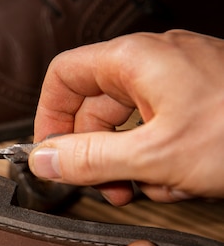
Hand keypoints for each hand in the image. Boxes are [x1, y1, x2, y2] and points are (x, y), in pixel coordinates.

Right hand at [29, 30, 223, 204]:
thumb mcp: (155, 155)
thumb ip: (90, 159)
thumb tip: (44, 159)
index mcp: (134, 58)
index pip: (63, 76)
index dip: (49, 117)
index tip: (50, 153)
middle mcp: (155, 60)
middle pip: (95, 106)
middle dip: (98, 154)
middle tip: (106, 187)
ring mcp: (181, 76)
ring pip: (130, 123)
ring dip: (134, 162)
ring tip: (158, 186)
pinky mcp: (201, 96)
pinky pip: (161, 127)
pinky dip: (163, 156)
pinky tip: (183, 179)